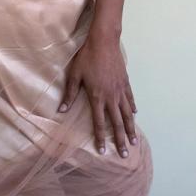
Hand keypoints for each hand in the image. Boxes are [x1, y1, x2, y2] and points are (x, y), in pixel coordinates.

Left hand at [57, 30, 138, 156]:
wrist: (104, 41)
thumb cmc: (87, 57)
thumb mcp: (75, 75)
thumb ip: (70, 94)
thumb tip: (61, 110)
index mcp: (97, 97)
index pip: (99, 122)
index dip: (101, 138)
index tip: (103, 151)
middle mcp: (111, 97)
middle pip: (117, 123)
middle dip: (120, 140)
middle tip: (125, 154)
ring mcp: (120, 90)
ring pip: (127, 114)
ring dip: (130, 128)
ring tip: (134, 141)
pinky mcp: (125, 82)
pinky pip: (130, 99)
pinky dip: (133, 108)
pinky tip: (134, 115)